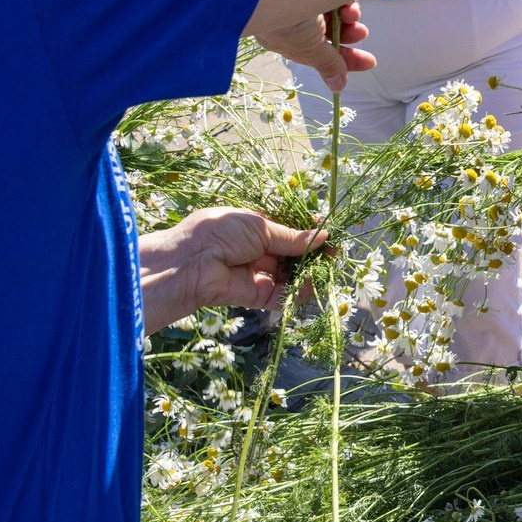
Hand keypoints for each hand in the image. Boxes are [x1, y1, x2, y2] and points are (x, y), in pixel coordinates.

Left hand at [139, 205, 325, 327]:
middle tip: (334, 255)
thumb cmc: (217, 233)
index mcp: (253, 227)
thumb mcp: (257, 226)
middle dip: (312, 253)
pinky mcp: (254, 295)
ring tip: (324, 270)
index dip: (308, 233)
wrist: (187, 265)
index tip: (329, 234)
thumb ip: (289, 236)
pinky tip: (309, 286)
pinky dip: (295, 292)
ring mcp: (255, 273)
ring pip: (288, 275)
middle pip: (290, 253)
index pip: (287, 230)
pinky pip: (280, 295)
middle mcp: (255, 250)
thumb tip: (321, 236)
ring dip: (306, 273)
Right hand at [255, 2, 371, 90]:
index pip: (318, 51)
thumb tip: (338, 87)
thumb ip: (326, 64)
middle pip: (327, 28)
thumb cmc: (285, 16)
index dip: (344, 59)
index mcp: (283, 36)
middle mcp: (290, 15)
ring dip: (347, 14)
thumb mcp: (307, 46)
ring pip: (332, 8)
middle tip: (362, 34)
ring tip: (352, 14)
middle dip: (348, 34)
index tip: (370, 62)